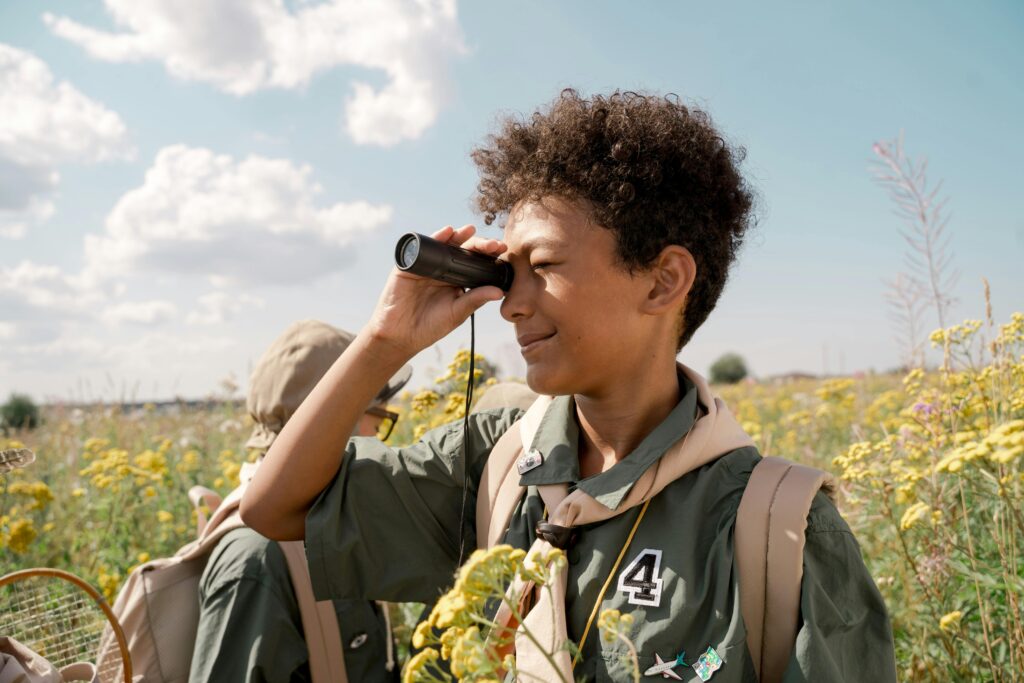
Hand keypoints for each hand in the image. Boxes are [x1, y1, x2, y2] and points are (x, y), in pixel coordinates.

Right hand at [366, 224, 506, 357]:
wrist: (401, 334)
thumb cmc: (431, 326)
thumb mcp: (457, 312)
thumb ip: (476, 299)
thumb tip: (500, 292)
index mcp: (458, 280)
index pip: (476, 263)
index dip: (488, 255)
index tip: (503, 250)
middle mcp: (444, 269)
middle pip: (463, 250)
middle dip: (479, 244)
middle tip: (492, 244)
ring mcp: (428, 265)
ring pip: (445, 244)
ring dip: (458, 235)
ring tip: (470, 230)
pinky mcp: (411, 264)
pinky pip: (423, 247)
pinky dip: (435, 238)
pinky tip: (446, 233)